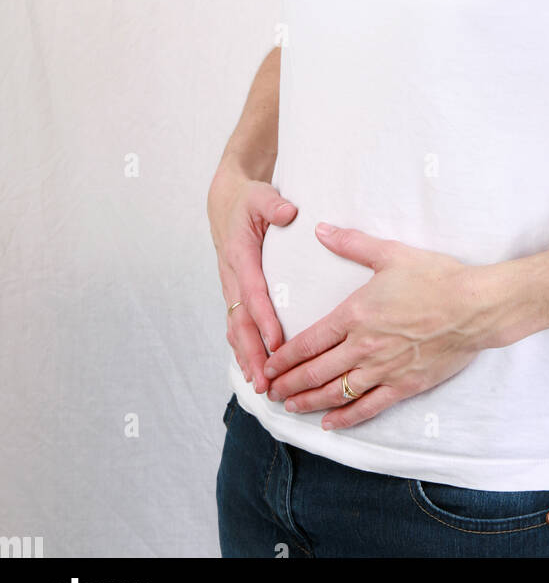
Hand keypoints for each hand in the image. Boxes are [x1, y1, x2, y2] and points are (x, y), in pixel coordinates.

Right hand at [207, 164, 297, 392]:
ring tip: (262, 387)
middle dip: (253, 354)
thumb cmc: (248, 200)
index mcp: (239, 256)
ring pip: (237, 330)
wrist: (227, 202)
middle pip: (242, 322)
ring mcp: (231, 288)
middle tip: (267, 382)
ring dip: (247, 359)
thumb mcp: (261, 195)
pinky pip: (237, 327)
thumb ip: (273, 204)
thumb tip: (288, 213)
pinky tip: (254, 372)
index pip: (253, 293)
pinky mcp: (235, 294)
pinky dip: (243, 351)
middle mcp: (232, 277)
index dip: (264, 320)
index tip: (277, 344)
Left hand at [261, 224, 501, 429]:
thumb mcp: (391, 254)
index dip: (284, 357)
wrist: (475, 306)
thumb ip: (351, 243)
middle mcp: (364, 347)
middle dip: (288, 383)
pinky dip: (345, 417)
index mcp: (356, 314)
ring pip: (336, 392)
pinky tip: (330, 424)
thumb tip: (321, 229)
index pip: (309, 341)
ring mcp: (384, 369)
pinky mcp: (404, 385)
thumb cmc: (436, 277)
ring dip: (309, 401)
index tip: (268, 364)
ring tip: (290, 406)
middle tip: (269, 391)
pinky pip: (368, 407)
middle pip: (315, 371)